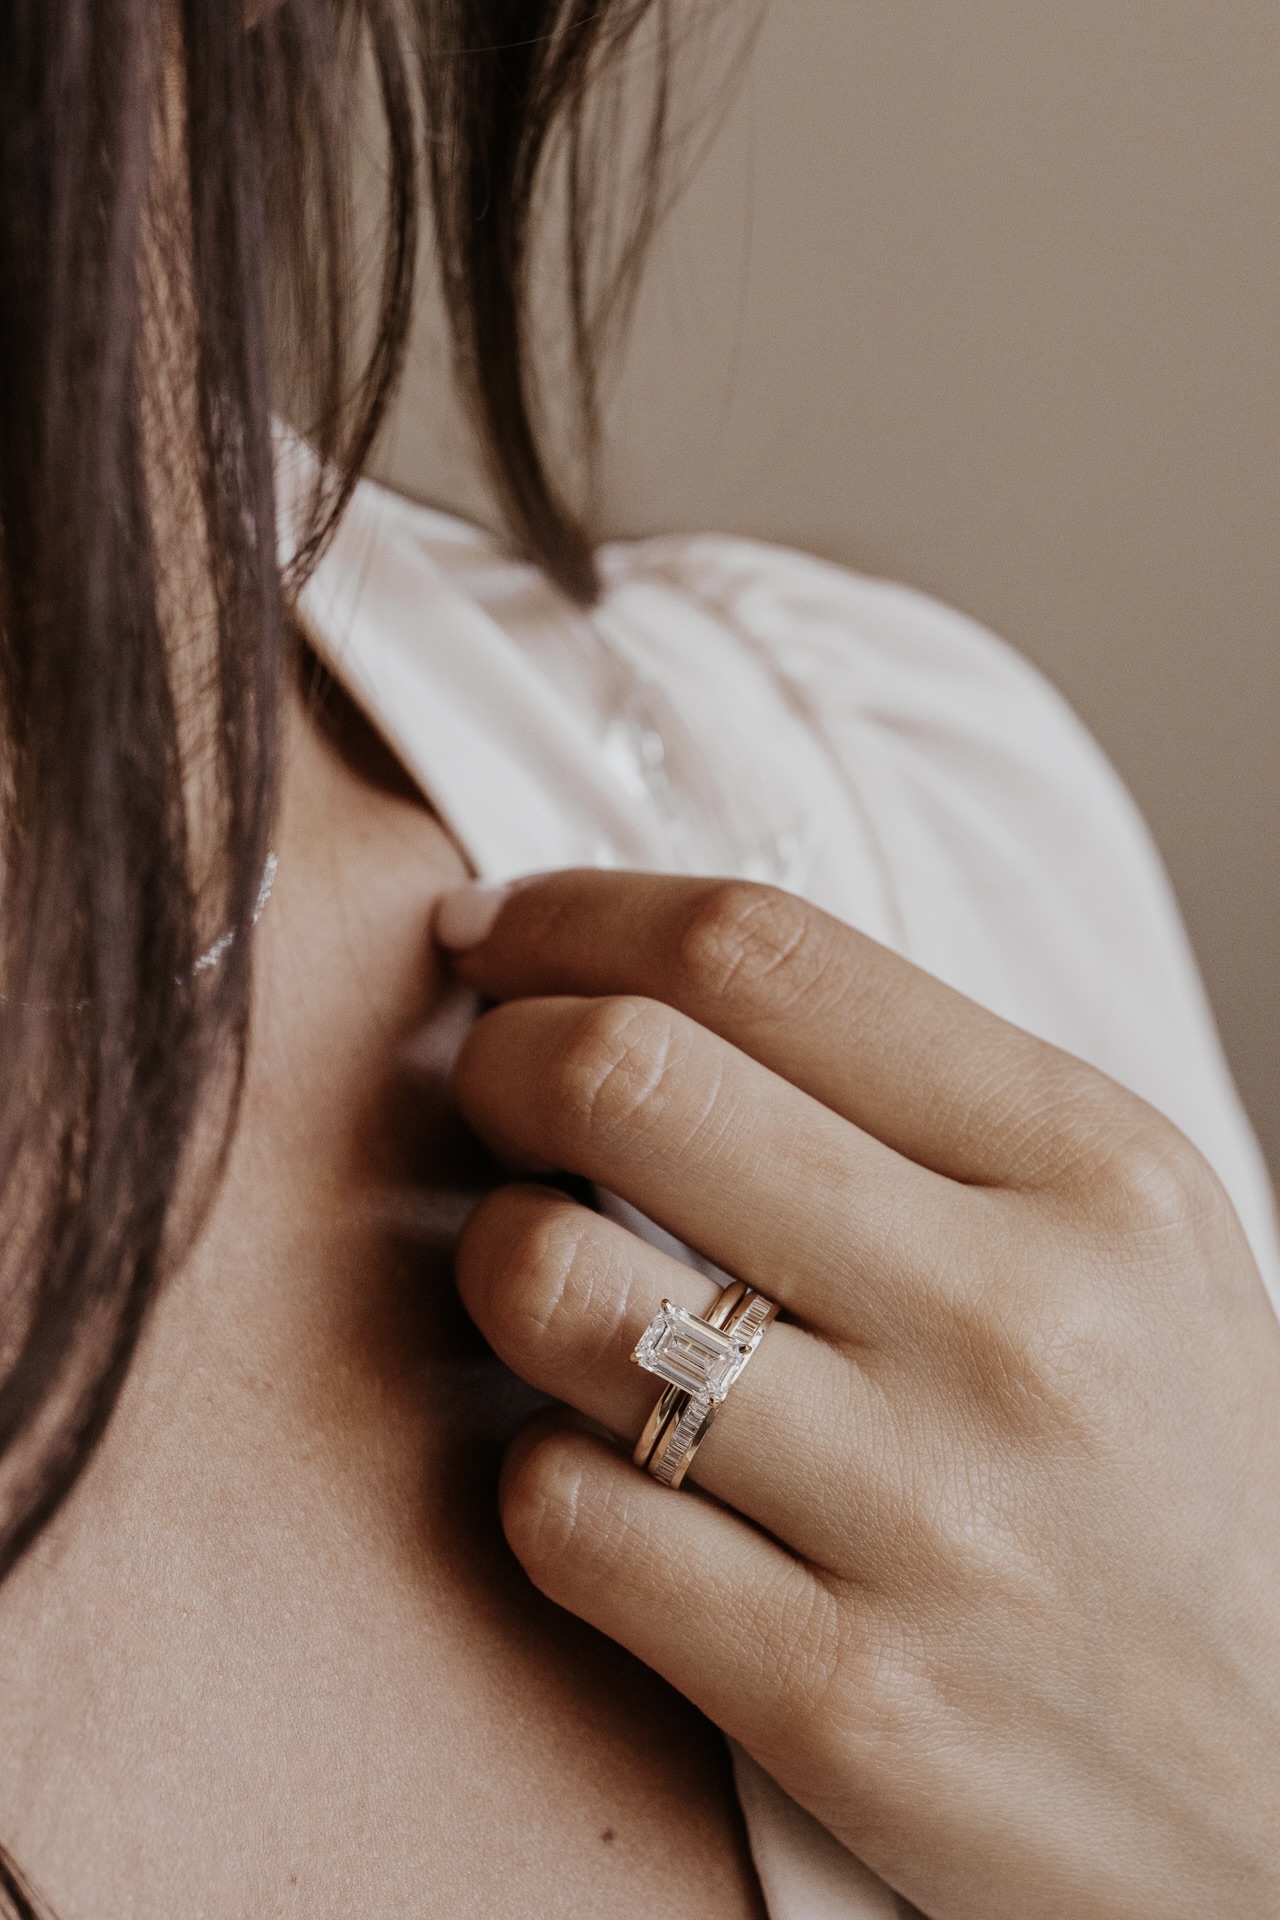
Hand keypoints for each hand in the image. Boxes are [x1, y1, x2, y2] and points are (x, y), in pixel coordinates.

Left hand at [438, 872, 1279, 1919]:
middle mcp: (1015, 1323)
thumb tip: (643, 983)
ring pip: (551, 1288)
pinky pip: (561, 1516)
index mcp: (1094, 1167)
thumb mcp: (1128, 1237)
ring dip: (498, 1259)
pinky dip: (538, 1467)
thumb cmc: (1182, 1473)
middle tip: (491, 1087)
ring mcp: (927, 1521)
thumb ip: (919, 1100)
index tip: (495, 935)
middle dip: (497, 1057)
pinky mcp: (840, 1702)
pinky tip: (605, 1463)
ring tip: (549, 1278)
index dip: (572, 916)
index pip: (759, 954)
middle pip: (629, 1077)